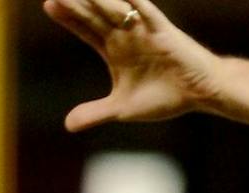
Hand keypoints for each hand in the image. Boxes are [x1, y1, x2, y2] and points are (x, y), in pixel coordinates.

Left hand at [42, 0, 219, 130]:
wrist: (199, 91)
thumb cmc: (163, 96)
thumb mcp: (122, 108)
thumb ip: (95, 113)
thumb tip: (68, 125)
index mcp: (114, 50)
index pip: (86, 29)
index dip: (69, 17)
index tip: (49, 4)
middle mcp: (126, 35)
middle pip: (95, 14)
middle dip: (76, 2)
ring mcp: (143, 30)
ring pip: (116, 7)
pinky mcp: (162, 30)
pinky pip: (146, 11)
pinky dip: (133, 2)